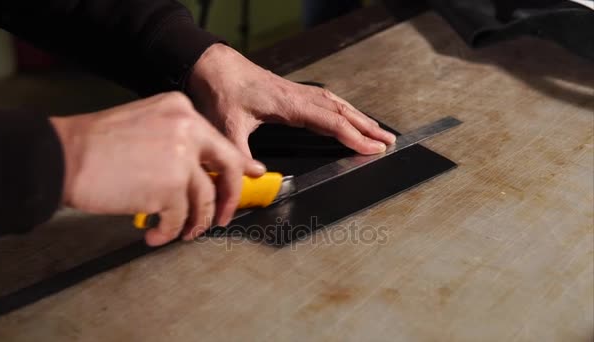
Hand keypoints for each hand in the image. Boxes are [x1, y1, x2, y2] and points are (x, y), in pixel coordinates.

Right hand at [50, 92, 265, 245]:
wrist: (63, 156)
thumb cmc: (95, 144)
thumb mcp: (143, 124)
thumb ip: (177, 141)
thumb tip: (200, 169)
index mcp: (181, 110)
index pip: (219, 143)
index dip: (238, 166)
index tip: (251, 177)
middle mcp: (188, 130)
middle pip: (229, 168)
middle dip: (231, 198)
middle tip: (224, 217)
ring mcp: (181, 160)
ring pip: (205, 200)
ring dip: (196, 223)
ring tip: (181, 232)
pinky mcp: (169, 189)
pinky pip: (179, 219)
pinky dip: (169, 232)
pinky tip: (157, 235)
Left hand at [188, 43, 395, 157]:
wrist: (214, 65)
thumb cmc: (222, 92)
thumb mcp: (227, 127)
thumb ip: (241, 156)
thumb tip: (256, 178)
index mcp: (290, 104)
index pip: (331, 123)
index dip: (354, 137)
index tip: (373, 149)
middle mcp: (299, 96)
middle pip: (342, 112)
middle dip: (367, 128)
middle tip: (389, 142)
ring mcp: (298, 92)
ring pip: (337, 105)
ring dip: (359, 117)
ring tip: (377, 131)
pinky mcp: (292, 92)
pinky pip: (327, 101)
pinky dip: (343, 110)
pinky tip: (347, 116)